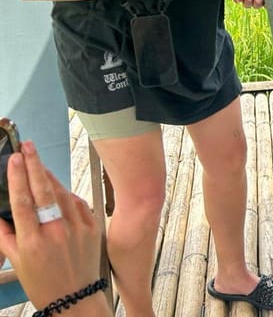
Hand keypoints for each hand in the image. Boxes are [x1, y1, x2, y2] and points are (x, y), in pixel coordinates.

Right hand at [0, 142, 105, 309]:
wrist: (75, 298)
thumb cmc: (42, 281)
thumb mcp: (18, 261)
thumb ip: (6, 235)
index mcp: (33, 241)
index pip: (23, 201)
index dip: (18, 178)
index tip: (14, 159)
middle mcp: (56, 231)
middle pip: (44, 190)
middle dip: (35, 164)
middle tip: (28, 145)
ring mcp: (77, 227)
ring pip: (62, 193)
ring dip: (49, 176)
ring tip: (38, 163)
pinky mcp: (92, 226)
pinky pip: (77, 203)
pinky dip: (66, 193)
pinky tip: (57, 187)